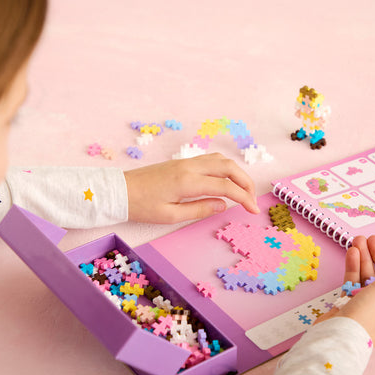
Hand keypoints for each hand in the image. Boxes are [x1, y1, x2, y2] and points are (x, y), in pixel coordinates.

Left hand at [124, 153, 259, 223]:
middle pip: (228, 167)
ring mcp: (186, 162)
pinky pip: (210, 160)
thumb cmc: (141, 206)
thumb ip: (200, 209)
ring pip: (221, 160)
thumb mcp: (170, 215)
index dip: (244, 197)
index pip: (226, 186)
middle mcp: (190, 167)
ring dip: (236, 173)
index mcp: (188, 181)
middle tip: (252, 200)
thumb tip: (223, 205)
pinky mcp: (182, 163)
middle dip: (246, 182)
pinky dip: (225, 168)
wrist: (120, 191)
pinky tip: (225, 181)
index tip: (253, 210)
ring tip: (242, 191)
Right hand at [316, 235, 374, 345]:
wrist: (338, 336)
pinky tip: (351, 254)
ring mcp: (366, 303)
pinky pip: (353, 281)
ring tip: (358, 241)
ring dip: (363, 258)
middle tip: (371, 238)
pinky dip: (353, 267)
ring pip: (366, 275)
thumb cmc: (366, 316)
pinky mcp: (349, 303)